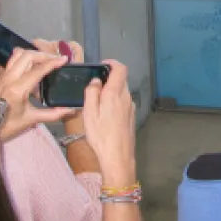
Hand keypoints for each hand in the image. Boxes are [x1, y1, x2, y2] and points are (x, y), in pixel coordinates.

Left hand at [0, 46, 74, 140]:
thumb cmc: (8, 125)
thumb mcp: (31, 119)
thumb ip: (52, 113)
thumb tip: (70, 110)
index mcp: (18, 88)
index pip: (38, 69)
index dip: (53, 63)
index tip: (64, 59)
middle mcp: (10, 78)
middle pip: (28, 55)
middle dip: (44, 55)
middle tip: (55, 60)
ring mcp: (4, 75)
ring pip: (19, 54)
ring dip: (33, 54)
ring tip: (44, 61)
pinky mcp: (1, 76)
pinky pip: (14, 61)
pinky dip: (25, 60)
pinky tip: (32, 69)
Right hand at [82, 60, 136, 185]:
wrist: (118, 156)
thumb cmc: (101, 135)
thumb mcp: (89, 113)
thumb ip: (92, 93)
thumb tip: (96, 81)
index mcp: (116, 93)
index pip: (121, 69)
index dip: (112, 63)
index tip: (102, 65)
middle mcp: (127, 97)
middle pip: (121, 80)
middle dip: (109, 79)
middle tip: (94, 87)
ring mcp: (131, 107)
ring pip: (122, 92)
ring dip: (111, 92)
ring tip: (96, 102)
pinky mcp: (131, 116)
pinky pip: (123, 102)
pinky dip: (115, 101)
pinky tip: (105, 114)